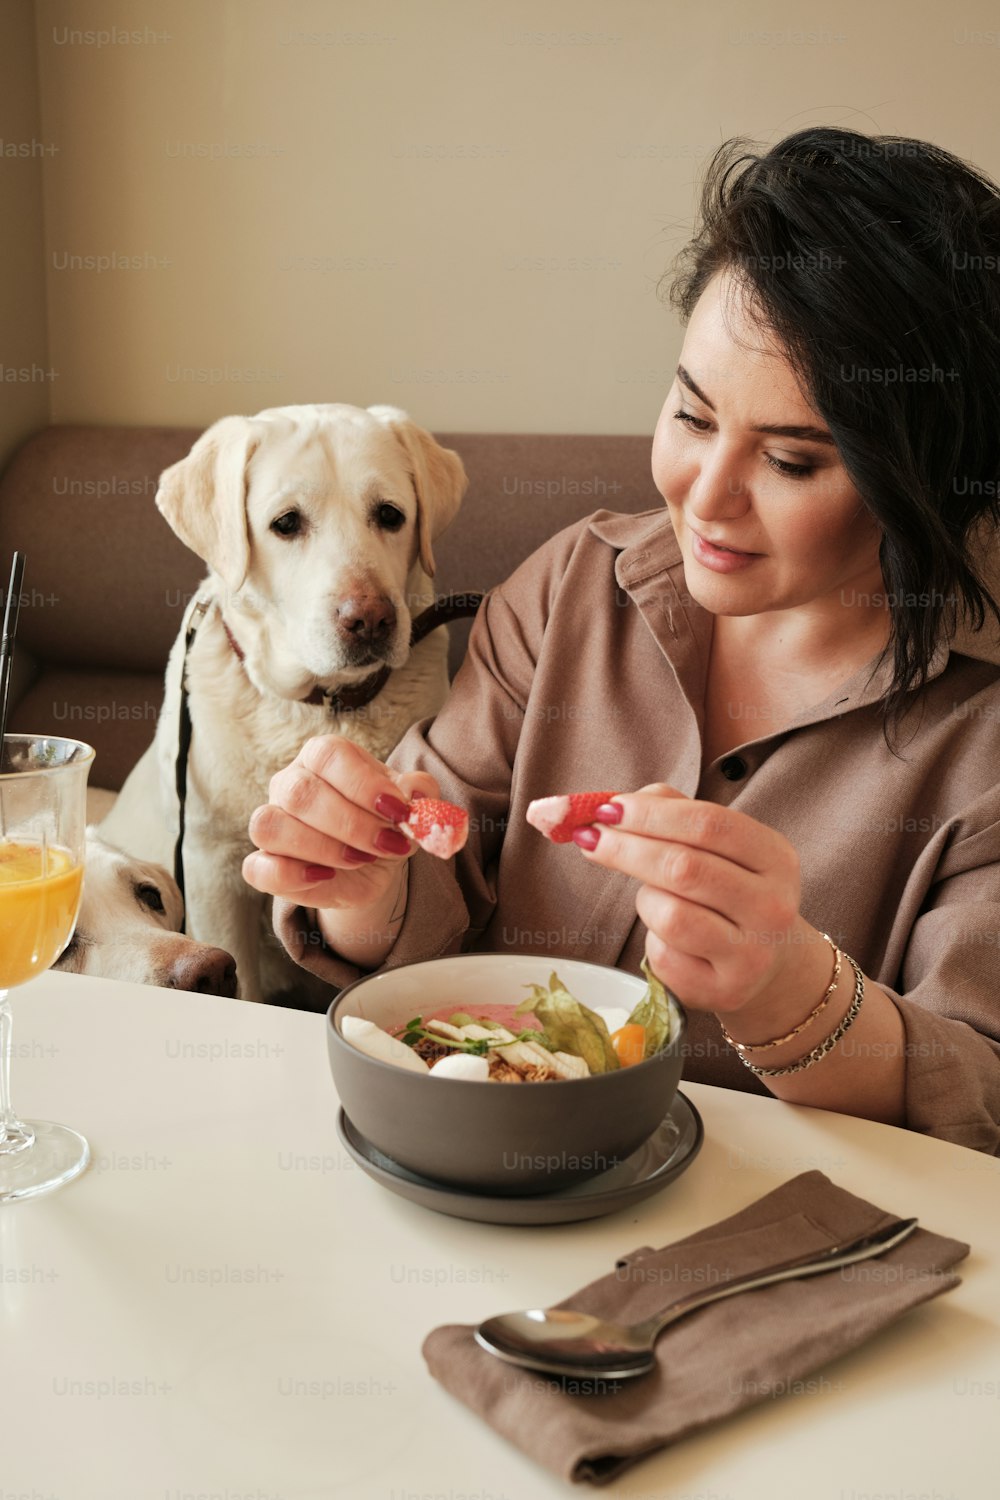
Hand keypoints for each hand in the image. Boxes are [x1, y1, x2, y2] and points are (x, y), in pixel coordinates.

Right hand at [242, 735, 437, 910]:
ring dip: (322, 848)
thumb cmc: (386, 822)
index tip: (398, 811)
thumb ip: (419, 792)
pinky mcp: (264, 863)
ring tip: (360, 859)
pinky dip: (290, 875)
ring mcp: (272, 822)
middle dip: (351, 824)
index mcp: (323, 757)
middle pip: (300, 793)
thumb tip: (417, 794)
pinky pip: (256, 867)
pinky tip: (324, 876)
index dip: (363, 784)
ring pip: (271, 826)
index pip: (328, 755)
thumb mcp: (410, 806)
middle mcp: (289, 782)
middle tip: (387, 843)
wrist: (374, 864)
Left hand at [571, 783, 806, 1015]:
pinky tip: (667, 937)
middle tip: (589, 838)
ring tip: (650, 897)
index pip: (709, 824)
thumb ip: (673, 813)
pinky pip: (663, 955)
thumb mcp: (718, 847)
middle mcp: (772, 906)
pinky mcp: (723, 990)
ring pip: (670, 914)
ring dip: (643, 899)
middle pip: (684, 867)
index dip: (651, 814)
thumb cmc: (728, 892)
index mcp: (775, 858)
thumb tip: (614, 805)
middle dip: (625, 848)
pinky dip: (652, 939)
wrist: (765, 965)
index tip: (607, 809)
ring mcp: (751, 954)